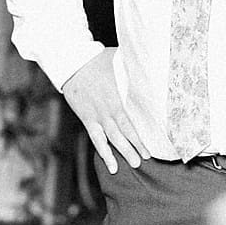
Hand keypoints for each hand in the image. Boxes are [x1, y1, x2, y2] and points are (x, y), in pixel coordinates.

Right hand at [61, 49, 150, 175]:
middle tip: (146, 160)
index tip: (153, 143)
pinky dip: (104, 152)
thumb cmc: (97, 59)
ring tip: (135, 164)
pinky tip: (112, 165)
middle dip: (135, 146)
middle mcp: (108, 109)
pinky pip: (96, 139)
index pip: (132, 120)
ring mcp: (97, 115)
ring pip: (111, 138)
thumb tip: (151, 70)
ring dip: (122, 152)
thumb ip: (134, 70)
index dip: (141, 134)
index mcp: (118, 96)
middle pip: (124, 131)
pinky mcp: (87, 118)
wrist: (72, 62)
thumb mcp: (120, 61)